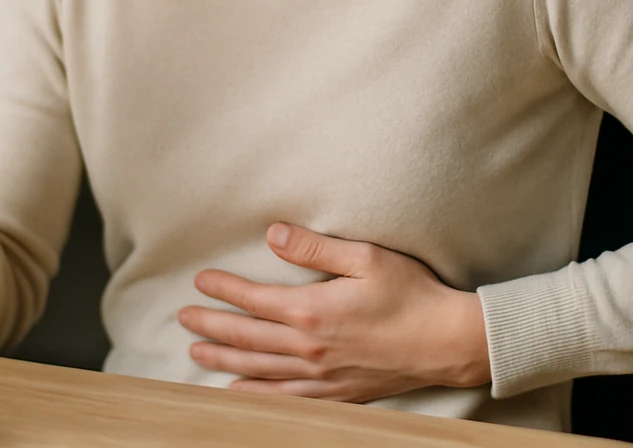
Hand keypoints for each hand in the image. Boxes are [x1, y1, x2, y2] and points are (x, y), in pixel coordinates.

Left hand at [177, 223, 490, 402]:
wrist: (448, 342)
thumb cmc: (412, 294)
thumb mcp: (366, 258)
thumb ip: (314, 248)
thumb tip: (273, 234)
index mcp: (312, 311)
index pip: (253, 300)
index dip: (224, 290)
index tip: (200, 281)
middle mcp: (310, 348)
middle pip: (247, 337)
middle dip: (211, 326)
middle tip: (183, 318)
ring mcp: (322, 375)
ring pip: (259, 370)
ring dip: (224, 359)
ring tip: (196, 352)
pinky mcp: (338, 392)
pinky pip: (286, 398)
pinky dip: (256, 394)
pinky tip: (239, 391)